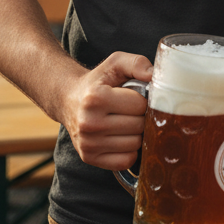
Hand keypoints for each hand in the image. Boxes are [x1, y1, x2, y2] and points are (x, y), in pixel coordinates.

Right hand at [59, 51, 152, 169]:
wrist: (69, 100)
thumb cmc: (98, 82)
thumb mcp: (115, 63)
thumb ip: (137, 63)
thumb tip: (154, 76)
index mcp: (96, 98)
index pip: (139, 105)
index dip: (142, 100)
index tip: (134, 96)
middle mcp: (89, 123)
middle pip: (138, 126)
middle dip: (140, 117)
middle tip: (130, 110)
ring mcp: (88, 143)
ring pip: (134, 145)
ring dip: (136, 134)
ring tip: (125, 122)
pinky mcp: (89, 157)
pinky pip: (125, 160)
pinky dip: (129, 150)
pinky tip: (122, 137)